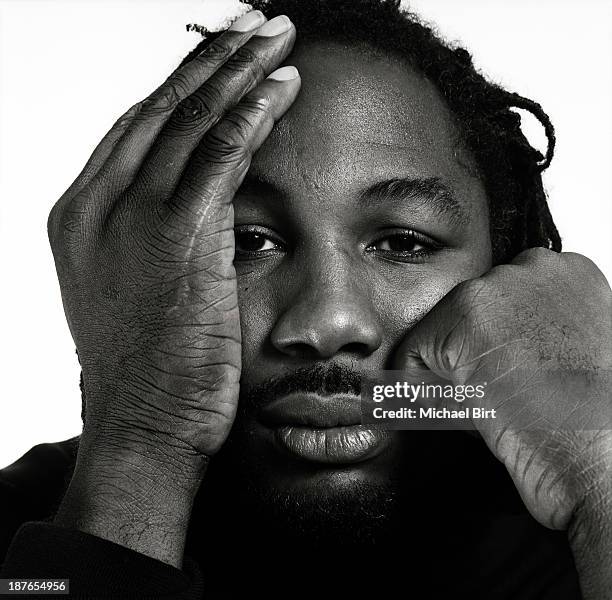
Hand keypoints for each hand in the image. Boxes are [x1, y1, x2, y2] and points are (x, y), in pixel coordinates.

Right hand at [49, 12, 299, 566]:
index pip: (140, 127)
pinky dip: (248, 116)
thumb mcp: (138, 288)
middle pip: (161, 108)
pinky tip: (278, 84)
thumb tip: (198, 205)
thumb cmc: (151, 369)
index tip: (224, 56)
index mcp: (85, 213)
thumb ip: (156, 237)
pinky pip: (216, 158)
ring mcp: (130, 218)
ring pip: (189, 121)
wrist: (143, 426)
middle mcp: (98, 203)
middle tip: (255, 20)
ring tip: (275, 34)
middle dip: (213, 58)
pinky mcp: (173, 239)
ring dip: (237, 70)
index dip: (185, 85)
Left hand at [394, 248, 611, 597]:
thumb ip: (539, 328)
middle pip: (467, 311)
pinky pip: (411, 354)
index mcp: (570, 273)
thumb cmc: (591, 419)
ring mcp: (495, 287)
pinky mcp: (460, 317)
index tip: (512, 376)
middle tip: (501, 394)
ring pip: (439, 331)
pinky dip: (422, 389)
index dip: (498, 346)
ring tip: (491, 402)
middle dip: (471, 354)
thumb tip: (498, 341)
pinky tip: (464, 409)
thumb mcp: (574, 352)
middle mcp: (534, 267)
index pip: (502, 300)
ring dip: (452, 371)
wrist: (598, 456)